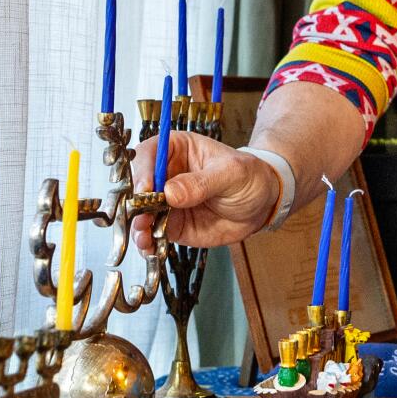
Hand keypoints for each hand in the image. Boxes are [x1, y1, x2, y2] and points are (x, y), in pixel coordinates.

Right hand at [130, 131, 279, 251]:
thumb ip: (202, 182)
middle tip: (140, 217)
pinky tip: (150, 248)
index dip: (143, 170)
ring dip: (138, 225)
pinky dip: (148, 242)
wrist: (262, 205)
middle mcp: (165, 174)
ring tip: (144, 236)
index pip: (149, 154)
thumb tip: (171, 192)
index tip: (146, 188)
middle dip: (135, 202)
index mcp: (176, 149)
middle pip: (138, 185)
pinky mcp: (171, 224)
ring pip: (141, 212)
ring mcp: (166, 201)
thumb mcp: (231, 173)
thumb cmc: (249, 177)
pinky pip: (153, 233)